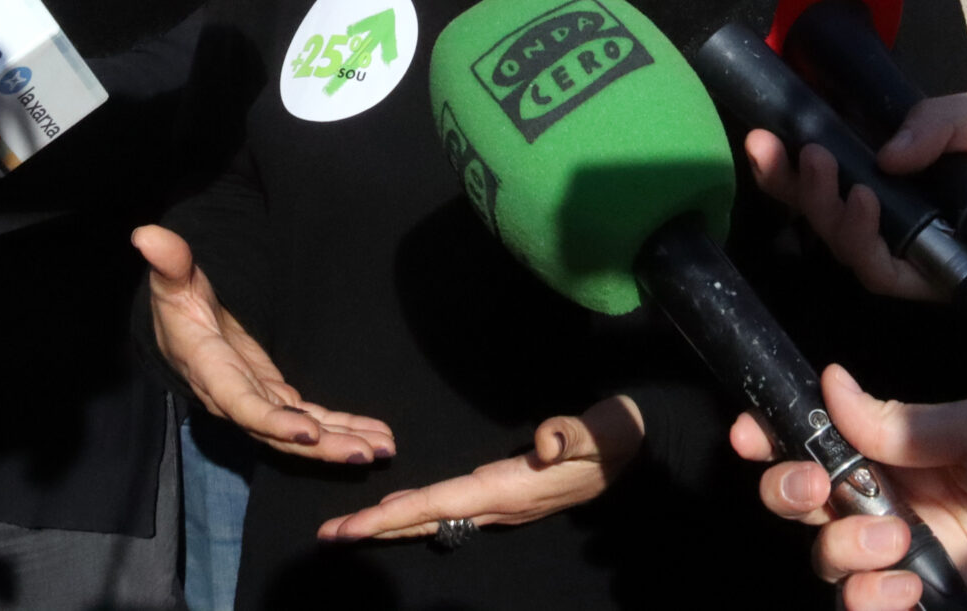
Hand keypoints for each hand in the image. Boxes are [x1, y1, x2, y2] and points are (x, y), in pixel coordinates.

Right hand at [132, 225, 395, 464]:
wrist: (181, 329)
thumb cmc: (177, 302)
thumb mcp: (173, 280)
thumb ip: (169, 261)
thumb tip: (145, 234)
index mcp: (211, 371)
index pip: (242, 405)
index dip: (274, 422)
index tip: (309, 433)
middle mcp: (235, 398)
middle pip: (278, 432)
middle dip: (322, 446)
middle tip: (365, 453)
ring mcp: (257, 403)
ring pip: (299, 434)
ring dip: (340, 443)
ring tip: (382, 449)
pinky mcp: (274, 400)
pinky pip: (309, 422)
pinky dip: (340, 429)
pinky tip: (373, 436)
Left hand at [317, 396, 643, 542]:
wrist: (637, 447)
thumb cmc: (613, 435)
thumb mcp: (597, 432)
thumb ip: (571, 435)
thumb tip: (548, 440)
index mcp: (508, 491)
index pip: (438, 506)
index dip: (391, 517)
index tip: (351, 528)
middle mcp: (498, 505)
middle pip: (425, 520)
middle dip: (376, 530)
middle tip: (328, 535)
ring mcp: (501, 504)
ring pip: (435, 518)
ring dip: (392, 524)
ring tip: (352, 528)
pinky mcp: (505, 494)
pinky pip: (450, 509)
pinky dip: (418, 512)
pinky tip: (401, 511)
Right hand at [733, 365, 966, 610]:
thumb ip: (902, 422)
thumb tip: (829, 384)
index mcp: (918, 459)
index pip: (832, 449)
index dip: (784, 442)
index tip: (752, 435)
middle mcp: (913, 513)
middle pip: (814, 509)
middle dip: (793, 494)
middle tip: (813, 490)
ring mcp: (927, 570)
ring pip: (835, 566)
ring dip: (840, 552)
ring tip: (889, 545)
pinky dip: (871, 602)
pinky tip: (906, 586)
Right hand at [744, 90, 966, 298]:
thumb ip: (938, 122)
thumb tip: (880, 149)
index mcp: (919, 168)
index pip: (844, 166)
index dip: (798, 159)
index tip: (766, 133)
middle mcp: (916, 212)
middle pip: (833, 213)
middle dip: (798, 187)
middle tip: (791, 153)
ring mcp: (934, 251)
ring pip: (853, 249)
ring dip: (829, 213)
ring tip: (828, 173)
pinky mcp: (956, 284)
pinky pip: (896, 276)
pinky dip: (872, 245)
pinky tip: (868, 206)